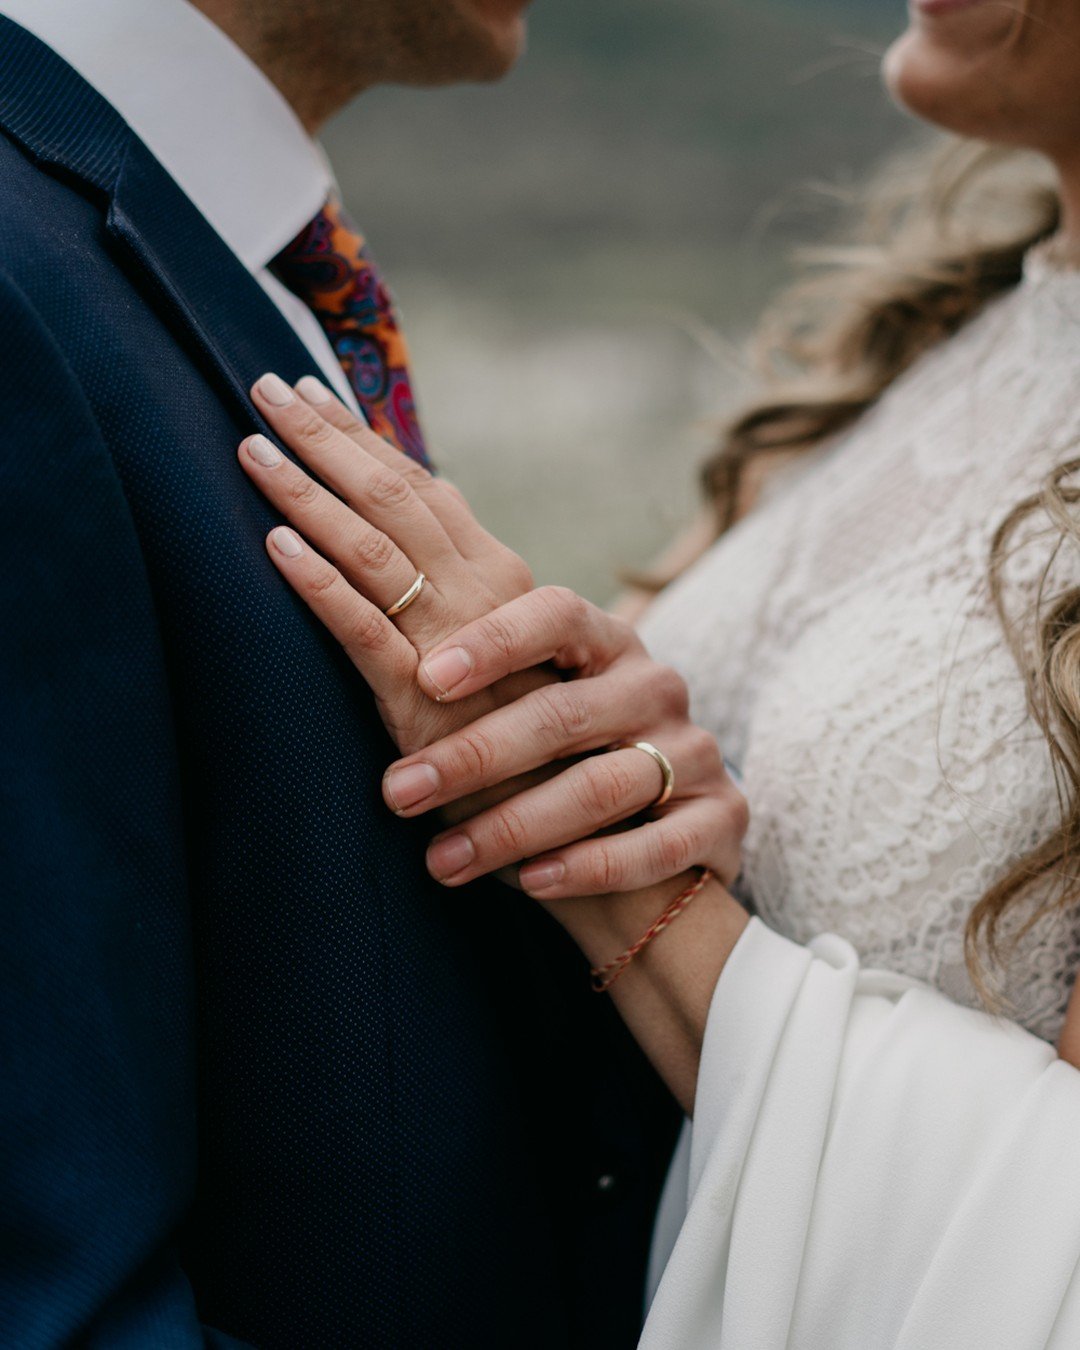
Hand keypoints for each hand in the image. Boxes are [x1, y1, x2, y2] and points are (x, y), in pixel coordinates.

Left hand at [237, 372, 540, 760]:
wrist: (587, 814)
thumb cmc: (537, 738)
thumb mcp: (511, 653)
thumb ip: (470, 600)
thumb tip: (420, 542)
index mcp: (501, 577)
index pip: (423, 489)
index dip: (365, 438)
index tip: (313, 393)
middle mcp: (484, 593)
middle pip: (396, 500)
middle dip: (328, 441)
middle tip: (267, 388)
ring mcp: (454, 643)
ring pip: (375, 550)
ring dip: (310, 495)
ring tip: (253, 451)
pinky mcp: (426, 702)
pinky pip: (367, 631)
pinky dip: (321, 584)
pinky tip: (278, 545)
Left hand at [381, 587, 748, 899]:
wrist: (651, 853)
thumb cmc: (553, 767)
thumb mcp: (518, 707)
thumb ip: (463, 672)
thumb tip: (354, 608)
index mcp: (605, 641)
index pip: (556, 614)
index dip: (495, 642)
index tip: (428, 676)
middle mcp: (655, 685)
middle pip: (563, 713)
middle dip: (474, 756)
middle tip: (399, 792)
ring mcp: (695, 750)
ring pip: (603, 786)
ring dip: (515, 827)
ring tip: (442, 861)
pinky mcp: (723, 816)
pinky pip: (658, 845)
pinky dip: (590, 866)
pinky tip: (532, 884)